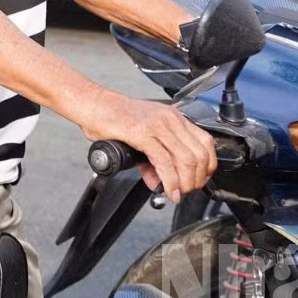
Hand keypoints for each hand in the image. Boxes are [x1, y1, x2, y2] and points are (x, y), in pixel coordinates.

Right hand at [74, 91, 215, 197]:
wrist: (90, 104)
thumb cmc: (111, 117)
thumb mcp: (139, 137)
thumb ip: (152, 160)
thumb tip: (159, 182)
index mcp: (172, 117)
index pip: (206, 143)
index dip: (207, 167)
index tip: (197, 180)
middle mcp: (169, 119)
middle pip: (199, 154)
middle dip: (196, 179)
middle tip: (185, 191)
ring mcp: (157, 125)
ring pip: (186, 159)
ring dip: (185, 182)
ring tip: (176, 193)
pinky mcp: (142, 133)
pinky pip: (164, 161)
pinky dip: (170, 180)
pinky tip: (167, 189)